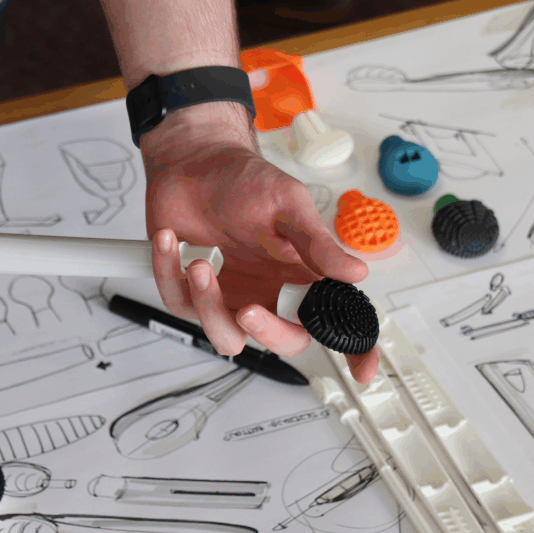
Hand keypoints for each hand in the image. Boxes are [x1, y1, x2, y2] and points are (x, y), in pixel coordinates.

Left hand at [143, 103, 378, 383]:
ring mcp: (228, 295)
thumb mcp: (287, 204)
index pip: (334, 320)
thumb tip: (354, 272)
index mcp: (300, 276)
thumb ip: (316, 243)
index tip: (364, 370)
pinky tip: (170, 240)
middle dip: (266, 333)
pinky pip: (179, 302)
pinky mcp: (189, 290)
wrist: (192, 162)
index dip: (354, 349)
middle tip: (252, 311)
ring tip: (202, 263)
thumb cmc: (243, 179)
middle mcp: (268, 292)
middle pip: (281, 341)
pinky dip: (169, 271)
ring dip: (209, 304)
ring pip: (224, 335)